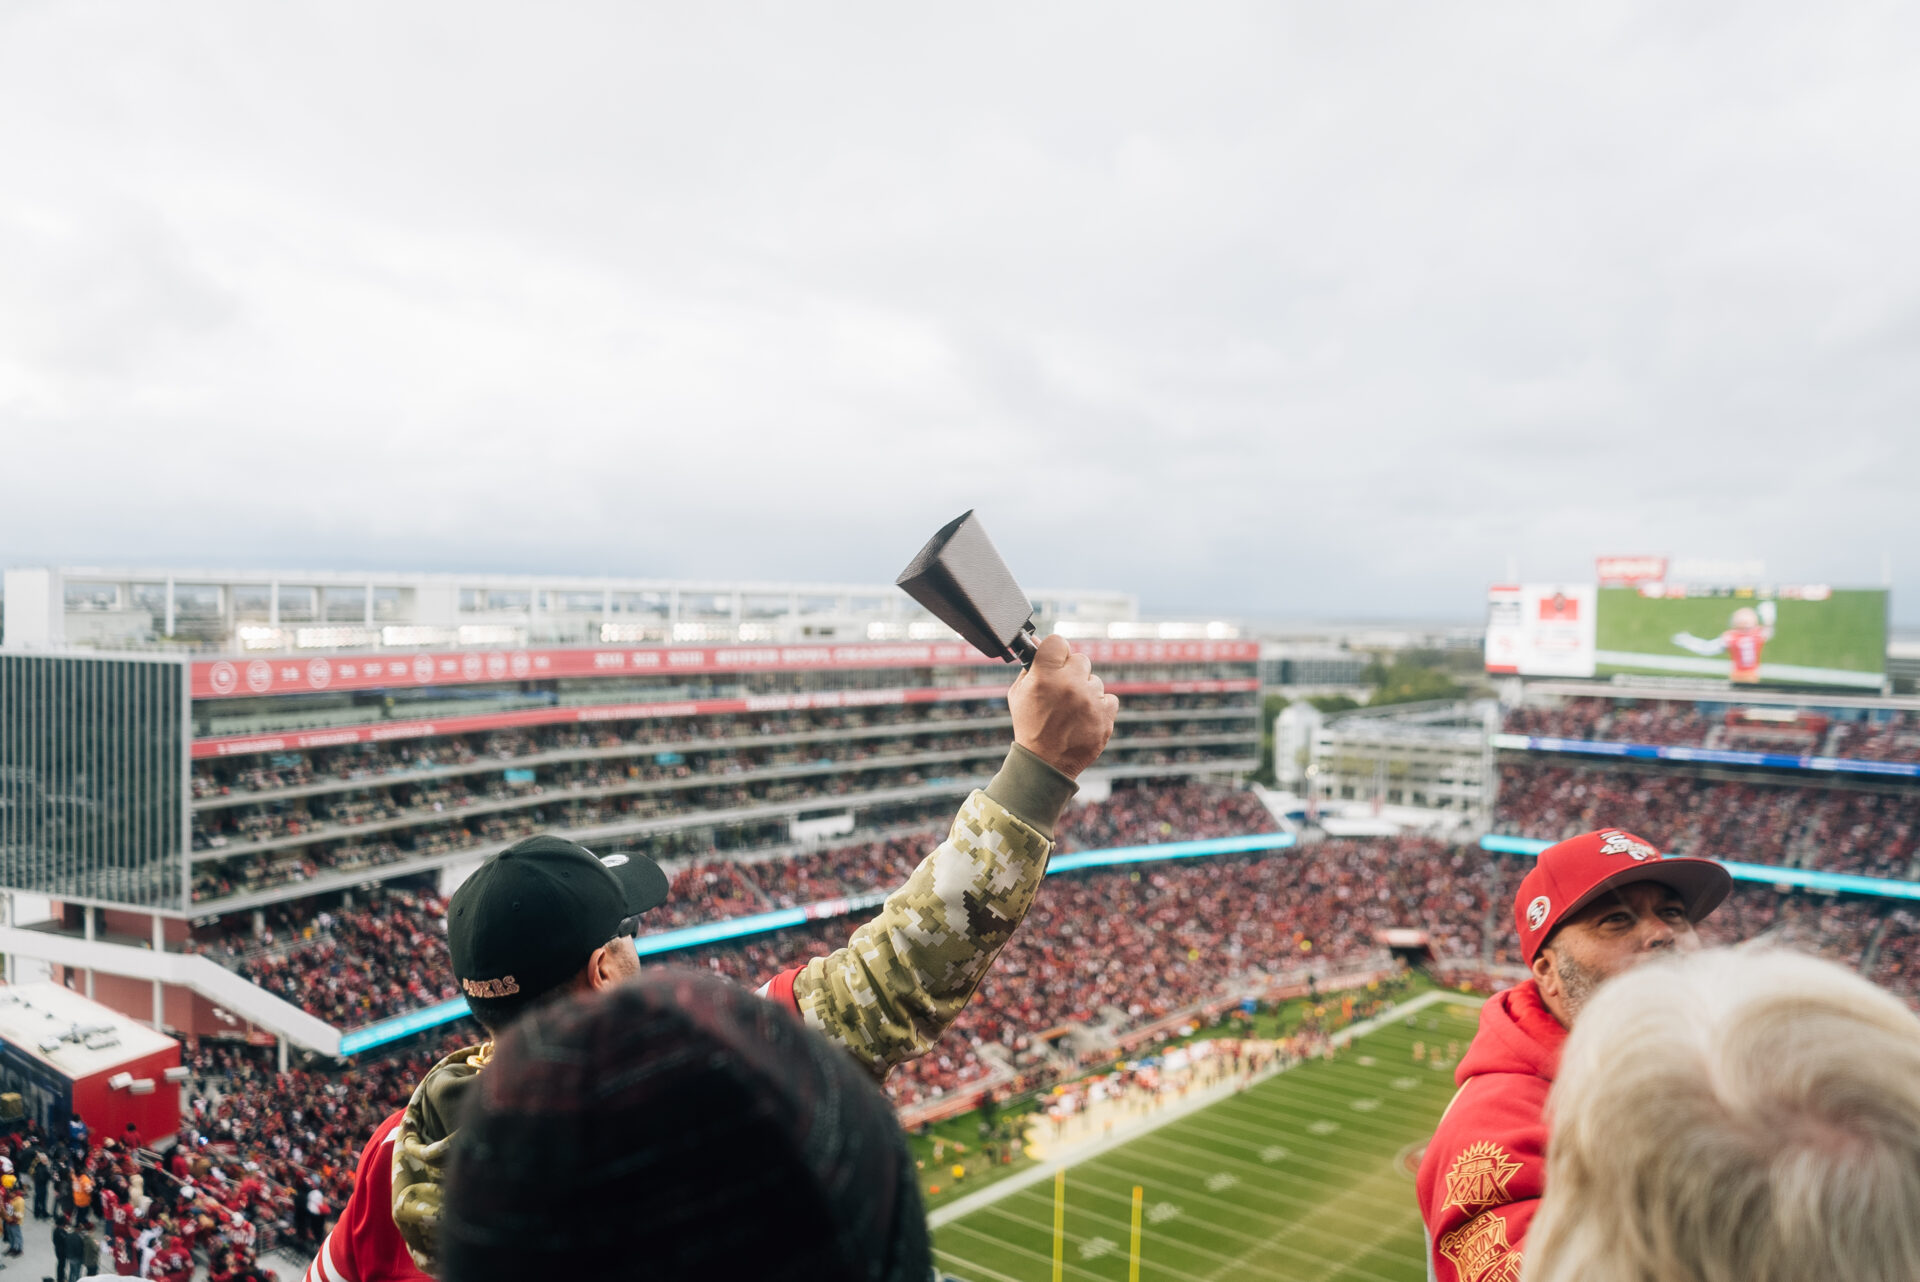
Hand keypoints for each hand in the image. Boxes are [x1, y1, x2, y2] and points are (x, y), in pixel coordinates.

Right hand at [1007, 633, 1117, 778]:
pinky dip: (1099, 707)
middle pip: (1080, 659)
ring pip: (1095, 681)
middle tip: (1062, 690)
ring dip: (1085, 692)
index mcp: (1045, 675)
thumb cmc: (1030, 726)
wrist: (1045, 762)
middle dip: (1071, 672)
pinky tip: (1085, 718)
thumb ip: (1029, 666)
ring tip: (1072, 711)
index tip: (1054, 661)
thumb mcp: (1019, 694)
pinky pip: (1109, 698)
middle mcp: (1070, 684)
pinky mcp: (1106, 715)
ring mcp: (1090, 700)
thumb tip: (1038, 642)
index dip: (1056, 652)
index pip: (1058, 642)